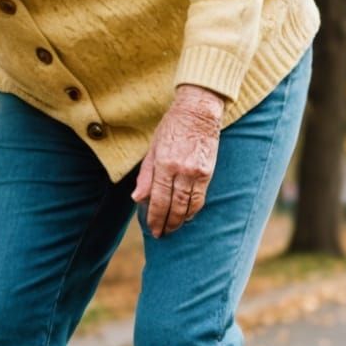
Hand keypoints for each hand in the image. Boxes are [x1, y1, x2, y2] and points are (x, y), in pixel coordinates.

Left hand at [131, 84, 222, 236]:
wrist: (198, 111)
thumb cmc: (171, 127)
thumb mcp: (152, 148)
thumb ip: (145, 175)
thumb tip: (137, 198)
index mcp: (163, 163)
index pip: (157, 199)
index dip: (154, 217)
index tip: (152, 229)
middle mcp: (180, 170)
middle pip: (173, 206)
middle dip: (167, 224)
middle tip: (161, 234)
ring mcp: (196, 172)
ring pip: (188, 205)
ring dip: (180, 220)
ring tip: (172, 228)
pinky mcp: (208, 171)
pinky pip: (200, 197)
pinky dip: (193, 209)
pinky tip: (187, 215)